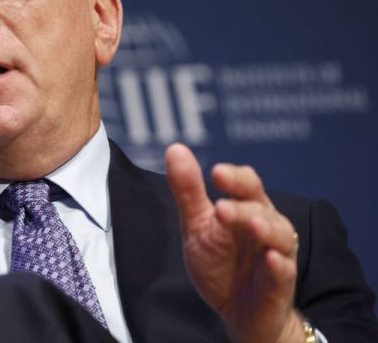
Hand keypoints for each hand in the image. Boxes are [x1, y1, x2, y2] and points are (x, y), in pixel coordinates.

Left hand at [165, 143, 304, 342]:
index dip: (235, 178)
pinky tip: (272, 260)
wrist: (238, 313)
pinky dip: (280, 267)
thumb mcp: (198, 226)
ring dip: (266, 229)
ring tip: (253, 225)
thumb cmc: (221, 263)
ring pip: (280, 237)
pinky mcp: (280, 286)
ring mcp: (277, 256)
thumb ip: (188, 191)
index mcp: (247, 208)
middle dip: (242, 206)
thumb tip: (175, 148)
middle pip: (261, 208)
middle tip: (221, 208)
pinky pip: (285, 274)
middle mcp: (267, 227)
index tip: (216, 173)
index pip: (248, 184)